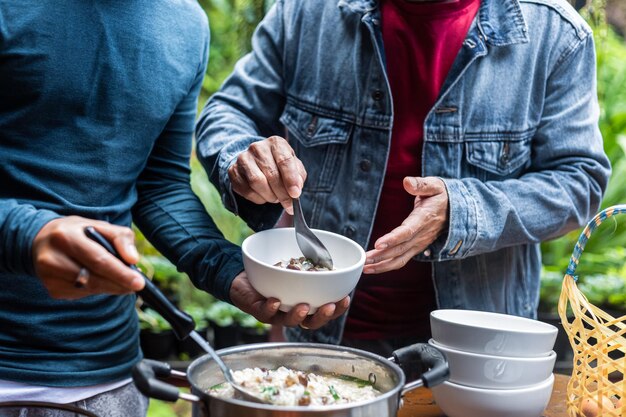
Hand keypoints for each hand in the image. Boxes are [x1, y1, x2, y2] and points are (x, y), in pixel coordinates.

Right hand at [32, 216, 144, 298]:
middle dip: (119, 283)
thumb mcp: (101, 225)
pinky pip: (83, 294)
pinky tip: (97, 278)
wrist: (42, 240)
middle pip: (94, 278)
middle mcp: (52, 258)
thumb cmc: (79, 232)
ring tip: (119, 278)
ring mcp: (49, 276)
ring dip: (109, 286)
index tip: (139, 283)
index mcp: (65, 236)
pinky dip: (96, 289)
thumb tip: (133, 259)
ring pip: (90, 289)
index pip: (98, 259)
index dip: (120, 273)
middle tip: (137, 285)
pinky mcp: (52, 289)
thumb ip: (121, 238)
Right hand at [228, 136, 306, 213]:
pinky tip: (264, 196)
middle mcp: (257, 147)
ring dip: (269, 196)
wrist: (257, 162)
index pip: (284, 161)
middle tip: (288, 204)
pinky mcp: (233, 171)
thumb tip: (295, 189)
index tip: (295, 194)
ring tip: (275, 198)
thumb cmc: (279, 166)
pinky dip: (258, 198)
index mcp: (276, 143)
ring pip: (256, 182)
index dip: (291, 179)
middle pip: (271, 174)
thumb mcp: (294, 167)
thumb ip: (298, 177)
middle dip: (282, 193)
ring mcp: (243, 158)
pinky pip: (246, 190)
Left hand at [229, 272, 349, 328]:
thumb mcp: (296, 268)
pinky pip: (265, 313)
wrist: (244, 277)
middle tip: (329, 306)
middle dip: (322, 316)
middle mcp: (293, 313)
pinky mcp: (258, 310)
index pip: (325, 312)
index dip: (337, 309)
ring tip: (304, 306)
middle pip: (311, 323)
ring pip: (289, 321)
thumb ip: (312, 263)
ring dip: (297, 315)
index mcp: (306, 305)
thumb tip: (328, 248)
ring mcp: (276, 315)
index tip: (346, 298)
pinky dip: (271, 308)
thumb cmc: (274, 274)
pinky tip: (275, 301)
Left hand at [364, 177, 448, 273]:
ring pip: (399, 259)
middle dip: (381, 256)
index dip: (393, 239)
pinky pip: (401, 260)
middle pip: (399, 249)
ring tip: (365, 267)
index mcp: (424, 219)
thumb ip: (420, 184)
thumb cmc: (442, 196)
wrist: (457, 210)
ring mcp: (419, 244)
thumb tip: (407, 182)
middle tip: (364, 260)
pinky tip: (374, 266)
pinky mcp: (416, 248)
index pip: (407, 232)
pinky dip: (387, 265)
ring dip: (382, 265)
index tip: (378, 244)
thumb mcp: (434, 185)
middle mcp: (421, 235)